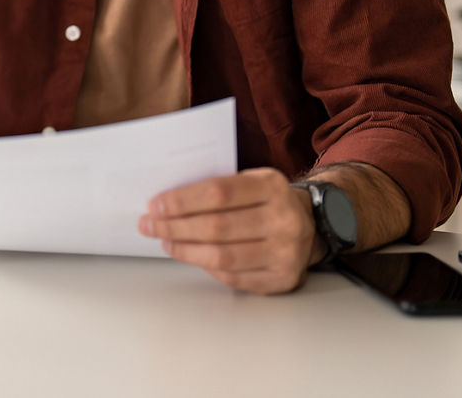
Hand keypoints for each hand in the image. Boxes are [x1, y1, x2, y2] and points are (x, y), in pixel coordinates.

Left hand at [138, 167, 318, 293]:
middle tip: (149, 225)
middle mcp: (284, 219)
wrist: (312, 225)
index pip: (219, 193)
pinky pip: (233, 277)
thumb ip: (218, 188)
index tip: (155, 205)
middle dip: (175, 227)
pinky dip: (206, 268)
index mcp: (273, 186)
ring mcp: (286, 252)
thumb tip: (167, 203)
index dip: (182, 201)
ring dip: (185, 250)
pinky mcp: (282, 279)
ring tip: (165, 242)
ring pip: (222, 256)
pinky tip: (190, 256)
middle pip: (216, 227)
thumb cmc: (267, 201)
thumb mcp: (251, 181)